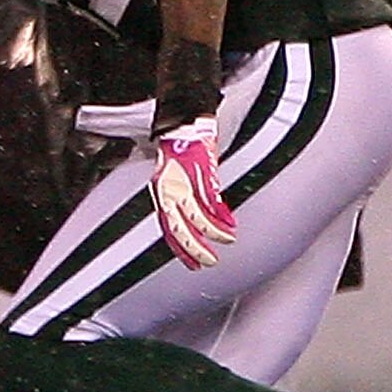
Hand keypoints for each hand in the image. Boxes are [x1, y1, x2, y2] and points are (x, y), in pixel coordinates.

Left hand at [146, 117, 237, 268]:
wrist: (182, 127)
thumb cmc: (177, 151)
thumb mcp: (169, 180)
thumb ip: (176, 200)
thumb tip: (186, 220)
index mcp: (161, 195)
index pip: (169, 230)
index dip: (181, 250)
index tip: (193, 265)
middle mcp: (170, 192)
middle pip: (182, 229)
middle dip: (196, 248)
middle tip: (210, 261)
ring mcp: (185, 184)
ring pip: (199, 218)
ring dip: (215, 233)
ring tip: (228, 240)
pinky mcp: (201, 174)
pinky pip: (212, 202)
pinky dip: (221, 215)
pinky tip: (230, 223)